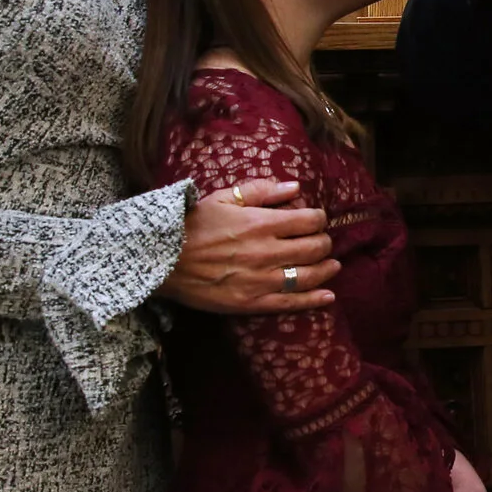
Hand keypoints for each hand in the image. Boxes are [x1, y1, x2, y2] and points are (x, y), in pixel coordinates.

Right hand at [160, 178, 338, 314]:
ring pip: (308, 275)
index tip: (316, 220)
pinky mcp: (251, 303)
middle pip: (314, 248)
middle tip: (322, 242)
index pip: (309, 220)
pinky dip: (314, 300)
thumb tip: (295, 187)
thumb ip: (261, 191)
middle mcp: (266, 252)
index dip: (318, 219)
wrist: (159, 260)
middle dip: (324, 243)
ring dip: (326, 269)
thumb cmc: (191, 226)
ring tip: (332, 265)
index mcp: (261, 223)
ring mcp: (260, 280)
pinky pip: (290, 303)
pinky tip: (327, 296)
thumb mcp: (223, 199)